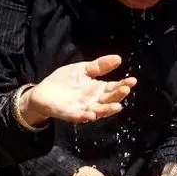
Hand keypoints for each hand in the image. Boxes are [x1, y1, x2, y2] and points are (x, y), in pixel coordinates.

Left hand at [20, 55, 136, 125]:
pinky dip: (85, 117)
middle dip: (118, 95)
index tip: (132, 80)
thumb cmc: (64, 81)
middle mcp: (94, 101)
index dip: (123, 85)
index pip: (114, 88)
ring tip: (117, 106)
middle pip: (109, 100)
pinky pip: (80, 117)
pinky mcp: (71, 114)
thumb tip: (119, 58)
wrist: (43, 92)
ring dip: (108, 110)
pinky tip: (91, 115)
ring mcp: (84, 109)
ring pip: (99, 111)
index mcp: (98, 89)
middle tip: (126, 89)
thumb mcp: (83, 69)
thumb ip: (99, 66)